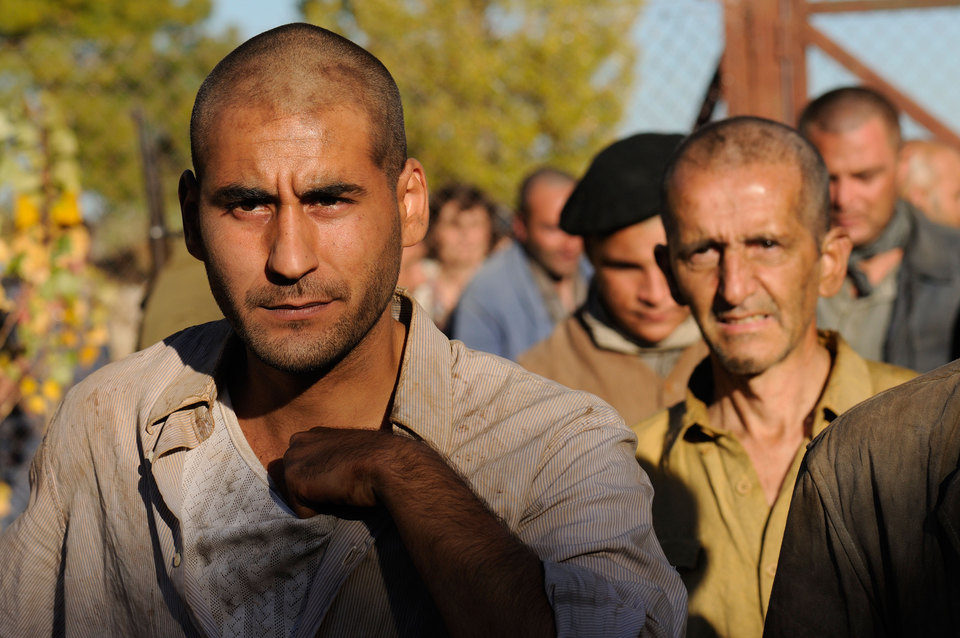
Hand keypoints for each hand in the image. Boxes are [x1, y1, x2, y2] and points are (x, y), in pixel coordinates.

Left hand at [268, 426, 412, 517]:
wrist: (388, 464)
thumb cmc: (380, 461)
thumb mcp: (352, 453)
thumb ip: (334, 458)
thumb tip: (331, 479)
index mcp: (314, 434)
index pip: (304, 466)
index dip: (321, 480)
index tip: (341, 480)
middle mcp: (298, 442)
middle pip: (295, 482)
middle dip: (313, 491)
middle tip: (341, 487)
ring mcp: (294, 460)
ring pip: (297, 496)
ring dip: (317, 501)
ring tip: (340, 490)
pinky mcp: (294, 479)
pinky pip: (301, 511)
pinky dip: (318, 513)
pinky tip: (337, 497)